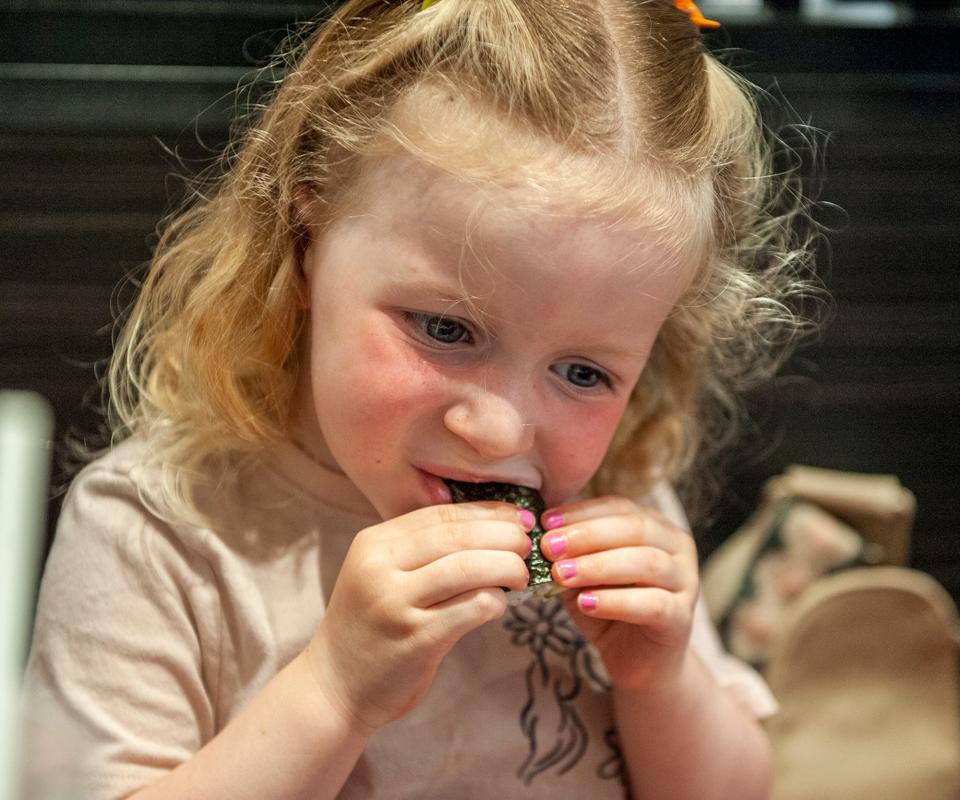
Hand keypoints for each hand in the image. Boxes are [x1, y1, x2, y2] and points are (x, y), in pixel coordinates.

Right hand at [304, 502, 530, 733]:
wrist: (333, 686)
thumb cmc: (370, 626)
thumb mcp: (381, 574)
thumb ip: (422, 550)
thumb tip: (492, 527)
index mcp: (375, 543)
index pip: (442, 514)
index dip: (488, 512)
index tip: (518, 517)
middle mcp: (380, 567)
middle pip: (459, 535)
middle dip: (505, 536)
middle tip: (528, 546)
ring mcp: (396, 603)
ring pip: (469, 567)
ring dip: (507, 567)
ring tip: (521, 576)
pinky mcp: (415, 639)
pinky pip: (471, 608)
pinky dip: (495, 601)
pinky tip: (498, 605)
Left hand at [539, 496, 699, 691]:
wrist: (639, 663)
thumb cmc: (610, 610)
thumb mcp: (584, 577)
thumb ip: (570, 556)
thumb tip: (541, 536)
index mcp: (655, 527)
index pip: (620, 507)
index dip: (582, 513)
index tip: (546, 522)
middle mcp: (677, 548)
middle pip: (635, 529)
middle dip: (588, 536)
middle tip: (550, 547)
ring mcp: (685, 582)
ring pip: (646, 563)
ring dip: (599, 566)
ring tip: (562, 574)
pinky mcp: (682, 618)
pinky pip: (652, 603)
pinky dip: (615, 601)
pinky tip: (586, 603)